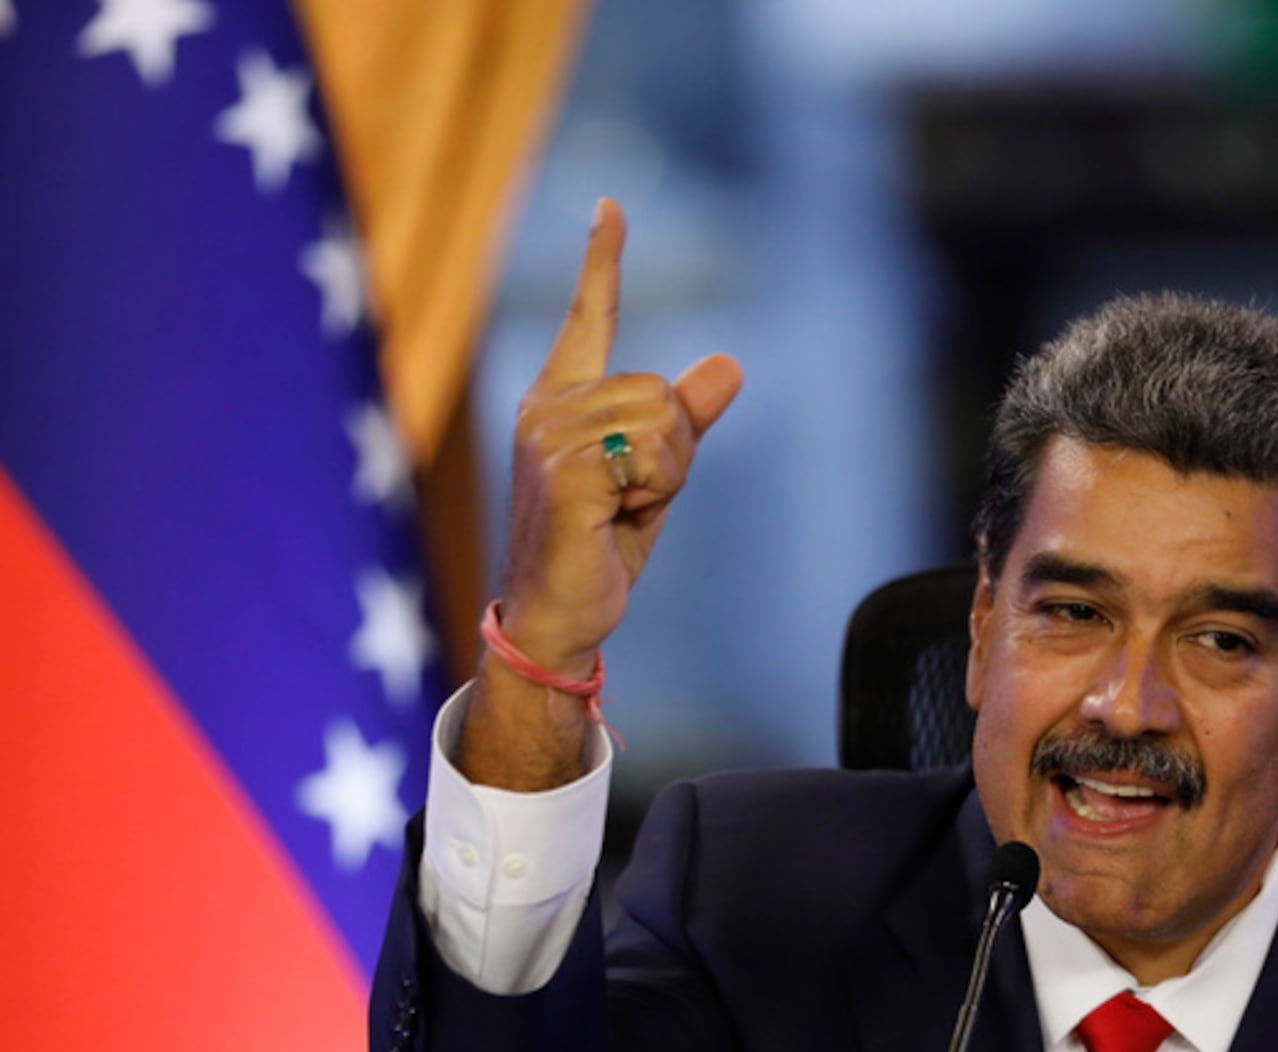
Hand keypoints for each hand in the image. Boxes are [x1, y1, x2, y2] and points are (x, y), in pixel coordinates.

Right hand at [497, 197, 741, 675]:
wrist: (557, 618)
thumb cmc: (598, 548)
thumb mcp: (654, 478)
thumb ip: (687, 421)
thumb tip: (731, 363)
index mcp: (560, 402)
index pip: (588, 318)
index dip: (602, 261)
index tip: (610, 206)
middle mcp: (547, 409)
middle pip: (661, 390)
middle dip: (673, 450)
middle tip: (632, 499)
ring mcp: (549, 438)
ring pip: (663, 421)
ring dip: (665, 475)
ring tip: (620, 511)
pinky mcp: (567, 471)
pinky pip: (653, 456)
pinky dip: (655, 494)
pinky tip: (613, 521)